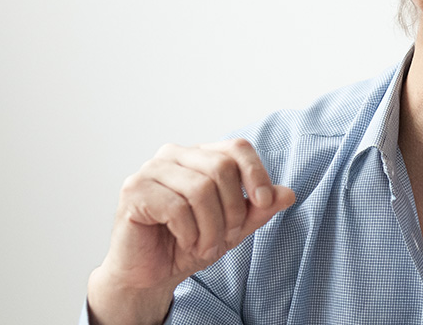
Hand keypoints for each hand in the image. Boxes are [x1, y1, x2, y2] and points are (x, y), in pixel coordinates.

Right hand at [86, 138, 295, 324]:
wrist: (150, 274)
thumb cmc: (188, 245)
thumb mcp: (233, 229)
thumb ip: (258, 210)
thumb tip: (288, 193)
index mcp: (199, 155)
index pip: (237, 148)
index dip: (256, 173)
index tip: (264, 203)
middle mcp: (174, 154)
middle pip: (222, 168)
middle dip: (233, 210)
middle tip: (227, 237)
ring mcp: (151, 169)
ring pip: (200, 189)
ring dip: (211, 227)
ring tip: (205, 247)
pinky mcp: (133, 190)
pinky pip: (176, 207)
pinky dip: (189, 233)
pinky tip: (185, 243)